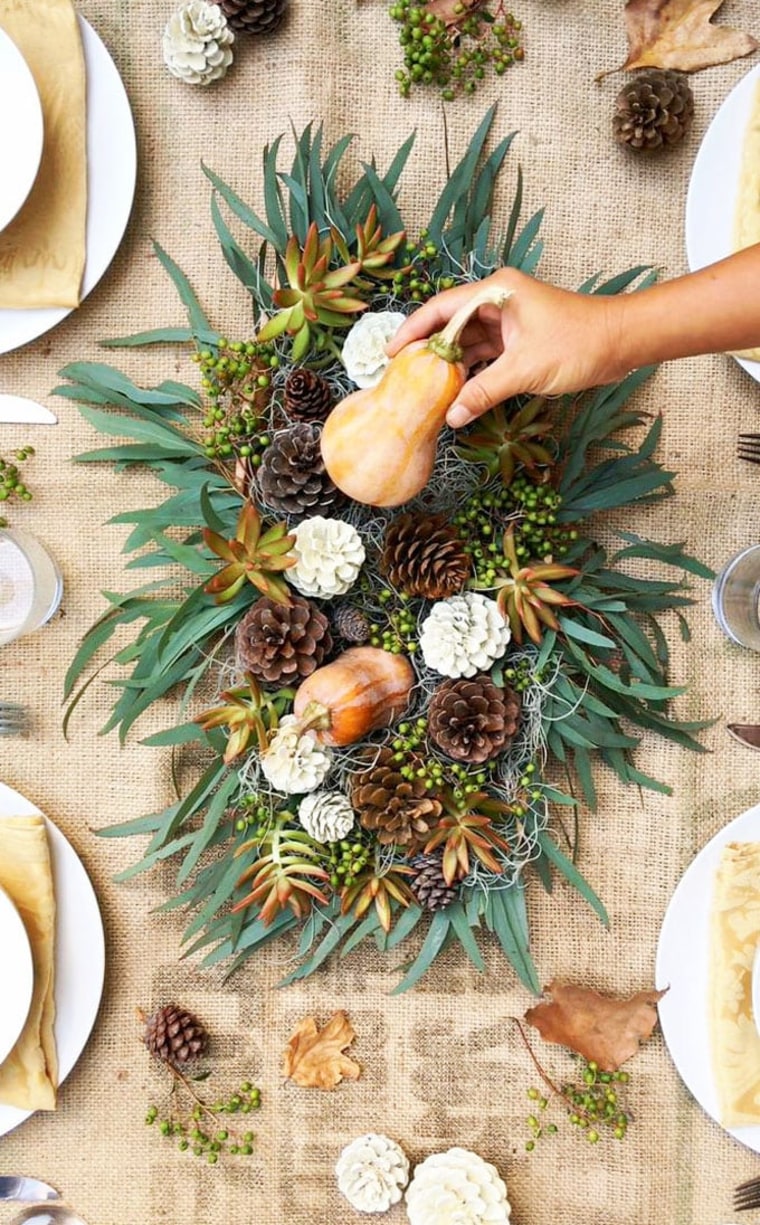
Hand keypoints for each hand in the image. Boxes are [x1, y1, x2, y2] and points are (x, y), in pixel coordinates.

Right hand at [386, 269, 626, 427]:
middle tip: (404, 376)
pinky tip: (457, 392)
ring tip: (426, 388)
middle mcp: (498, 301)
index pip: (441, 308)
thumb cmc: (578, 343)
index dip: (413, 330)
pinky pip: (485, 354)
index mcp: (496, 293)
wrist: (621, 343)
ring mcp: (509, 320)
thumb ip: (484, 392)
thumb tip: (451, 417)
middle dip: (429, 350)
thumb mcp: (525, 370)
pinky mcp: (519, 339)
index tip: (392, 353)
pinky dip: (472, 371)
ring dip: (451, 365)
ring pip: (468, 342)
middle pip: (451, 325)